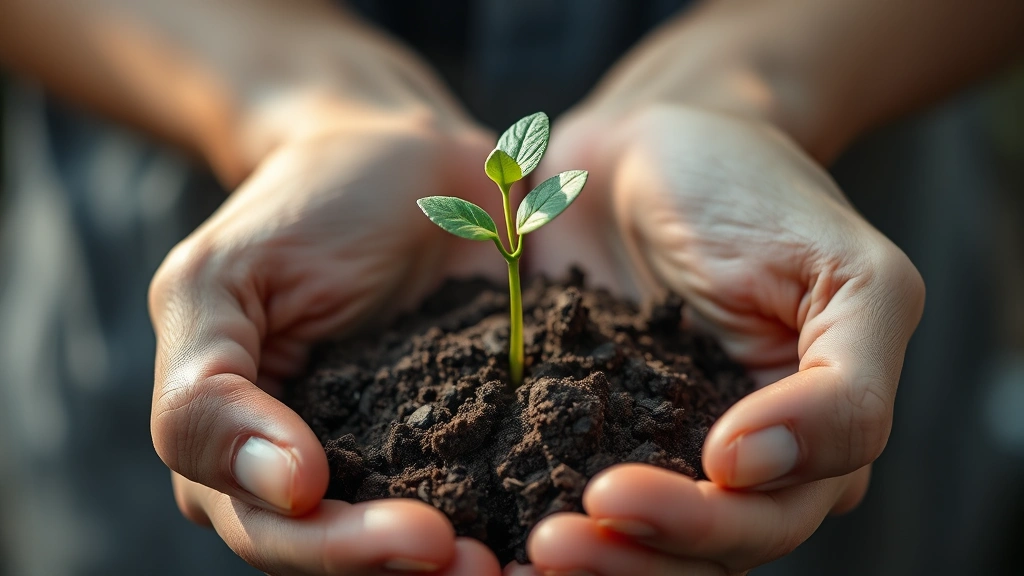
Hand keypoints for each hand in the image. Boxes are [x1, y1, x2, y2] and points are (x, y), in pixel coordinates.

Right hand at [149, 107, 505, 574]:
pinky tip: (558, 525)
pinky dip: (515, 515)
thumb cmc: (299, 208)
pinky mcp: (466, 432)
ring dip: (462, 565)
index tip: (418, 533)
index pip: (270, 525)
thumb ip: (207, 391)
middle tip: (482, 567)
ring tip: (519, 566)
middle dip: (405, 567)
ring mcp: (392, 455)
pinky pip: (484, 490)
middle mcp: (310, 470)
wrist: (398, 162)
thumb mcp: (218, 280)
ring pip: (411, 543)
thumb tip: (286, 488)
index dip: (336, 547)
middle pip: (342, 552)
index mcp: (237, 447)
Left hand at [520, 104, 923, 573]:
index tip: (616, 493)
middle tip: (551, 544)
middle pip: (696, 551)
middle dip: (628, 557)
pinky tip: (486, 521)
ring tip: (520, 551)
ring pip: (635, 541)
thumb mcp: (847, 272)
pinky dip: (531, 511)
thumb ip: (846, 383)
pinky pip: (562, 482)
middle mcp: (742, 463)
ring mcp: (658, 446)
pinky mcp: (585, 423)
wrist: (653, 143)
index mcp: (816, 438)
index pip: (770, 518)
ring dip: (584, 559)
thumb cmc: (757, 190)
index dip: (699, 527)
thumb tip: (750, 470)